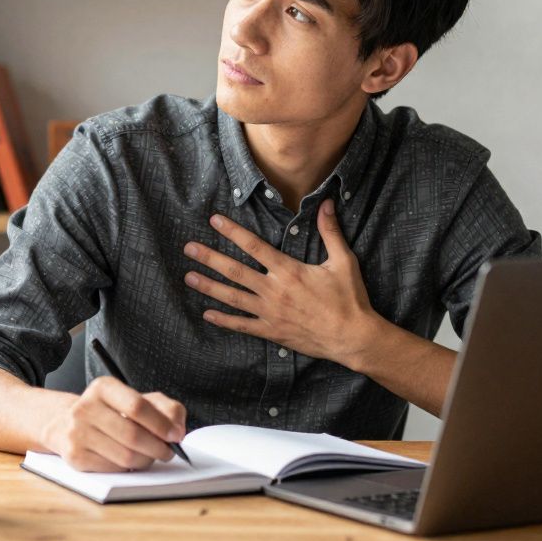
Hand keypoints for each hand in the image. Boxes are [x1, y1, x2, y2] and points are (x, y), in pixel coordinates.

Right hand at [39, 376, 186, 471]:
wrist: (65, 423)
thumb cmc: (110, 412)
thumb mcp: (136, 399)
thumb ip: (165, 408)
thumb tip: (178, 429)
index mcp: (103, 388)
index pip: (137, 406)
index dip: (161, 424)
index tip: (176, 435)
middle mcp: (85, 407)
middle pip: (133, 435)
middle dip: (158, 447)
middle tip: (168, 451)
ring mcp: (77, 433)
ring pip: (125, 456)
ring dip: (146, 460)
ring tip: (150, 455)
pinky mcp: (75, 456)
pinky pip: (113, 468)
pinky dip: (128, 468)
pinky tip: (129, 460)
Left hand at [183, 199, 388, 367]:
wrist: (352, 337)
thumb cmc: (349, 299)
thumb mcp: (343, 261)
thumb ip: (331, 232)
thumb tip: (325, 203)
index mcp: (289, 271)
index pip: (254, 246)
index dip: (233, 232)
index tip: (214, 221)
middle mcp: (274, 290)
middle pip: (235, 271)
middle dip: (210, 258)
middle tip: (188, 248)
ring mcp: (270, 313)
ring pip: (233, 297)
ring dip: (209, 286)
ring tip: (189, 277)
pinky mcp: (272, 332)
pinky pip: (242, 325)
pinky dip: (224, 320)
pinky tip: (207, 314)